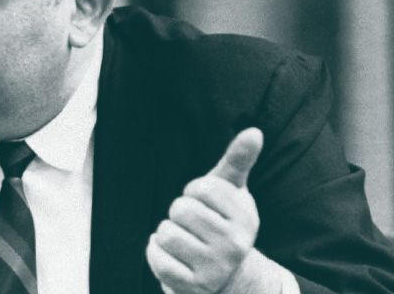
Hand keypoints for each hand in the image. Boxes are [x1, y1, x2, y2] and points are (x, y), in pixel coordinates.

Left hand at [146, 128, 263, 293]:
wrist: (225, 274)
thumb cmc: (221, 220)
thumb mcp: (231, 190)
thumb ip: (238, 160)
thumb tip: (254, 131)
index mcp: (246, 217)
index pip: (201, 187)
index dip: (195, 191)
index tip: (205, 204)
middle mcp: (235, 245)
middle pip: (180, 209)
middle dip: (179, 213)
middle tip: (193, 226)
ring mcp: (215, 268)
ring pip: (166, 233)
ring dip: (166, 233)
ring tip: (183, 240)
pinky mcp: (193, 287)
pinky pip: (157, 259)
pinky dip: (155, 252)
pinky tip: (170, 254)